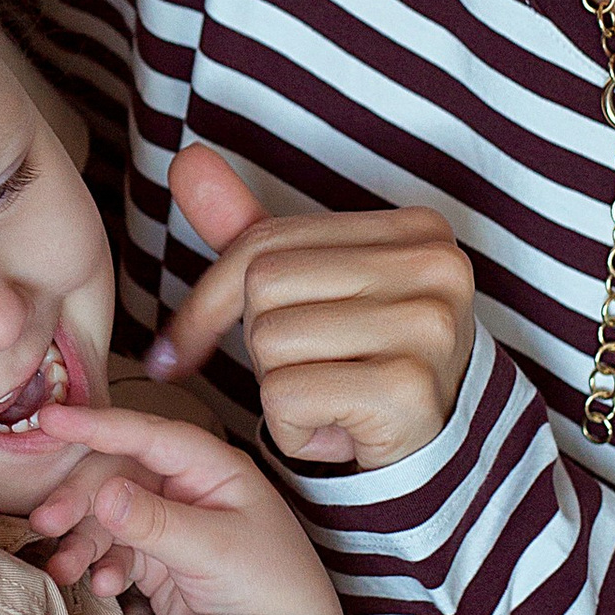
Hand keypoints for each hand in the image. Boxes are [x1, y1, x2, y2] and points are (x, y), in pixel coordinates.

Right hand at [25, 402, 340, 614]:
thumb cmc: (273, 588)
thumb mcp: (216, 551)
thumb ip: (157, 522)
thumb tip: (104, 493)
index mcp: (212, 469)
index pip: (149, 435)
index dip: (98, 425)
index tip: (53, 419)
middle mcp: (188, 489)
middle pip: (119, 475)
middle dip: (81, 498)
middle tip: (47, 521)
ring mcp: (171, 524)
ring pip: (109, 517)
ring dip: (82, 540)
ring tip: (64, 569)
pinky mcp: (159, 561)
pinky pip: (117, 552)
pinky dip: (103, 567)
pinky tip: (105, 587)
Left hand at [146, 146, 474, 471]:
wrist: (427, 454)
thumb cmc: (362, 361)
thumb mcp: (311, 289)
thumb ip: (251, 228)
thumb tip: (188, 160)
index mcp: (416, 228)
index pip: (266, 244)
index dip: (211, 300)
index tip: (180, 346)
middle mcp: (434, 267)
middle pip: (265, 287)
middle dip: (260, 345)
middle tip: (308, 374)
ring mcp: (428, 327)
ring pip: (271, 340)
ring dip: (275, 389)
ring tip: (324, 400)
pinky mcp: (408, 391)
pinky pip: (288, 396)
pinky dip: (291, 428)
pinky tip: (332, 430)